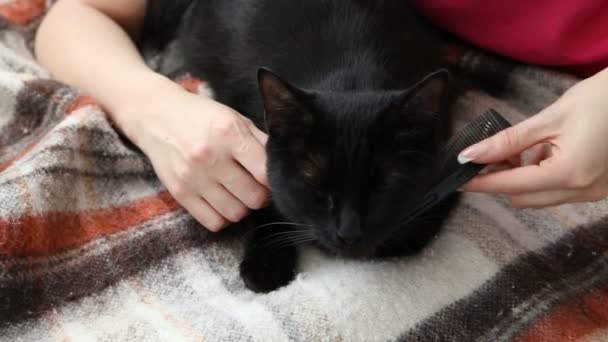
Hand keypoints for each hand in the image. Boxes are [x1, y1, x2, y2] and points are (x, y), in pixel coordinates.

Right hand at [132, 85, 269, 230]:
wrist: (156, 115)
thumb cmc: (202, 116)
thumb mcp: (235, 118)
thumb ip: (261, 141)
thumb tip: (284, 165)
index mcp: (229, 134)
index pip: (265, 172)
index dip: (274, 180)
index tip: (272, 178)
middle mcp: (211, 157)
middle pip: (253, 197)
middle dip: (261, 196)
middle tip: (257, 188)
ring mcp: (193, 177)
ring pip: (235, 213)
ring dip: (243, 207)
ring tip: (239, 194)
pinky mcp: (180, 193)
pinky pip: (213, 222)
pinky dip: (223, 217)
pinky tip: (222, 202)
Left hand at [458, 68, 607, 207]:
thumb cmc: (603, 99)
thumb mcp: (549, 118)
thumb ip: (508, 141)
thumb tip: (472, 155)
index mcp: (569, 174)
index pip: (511, 185)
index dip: (481, 183)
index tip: (458, 179)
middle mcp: (582, 191)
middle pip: (524, 198)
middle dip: (502, 180)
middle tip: (490, 155)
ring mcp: (594, 193)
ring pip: (541, 197)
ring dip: (523, 178)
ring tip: (522, 148)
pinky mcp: (600, 188)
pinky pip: (559, 190)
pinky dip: (543, 176)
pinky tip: (546, 150)